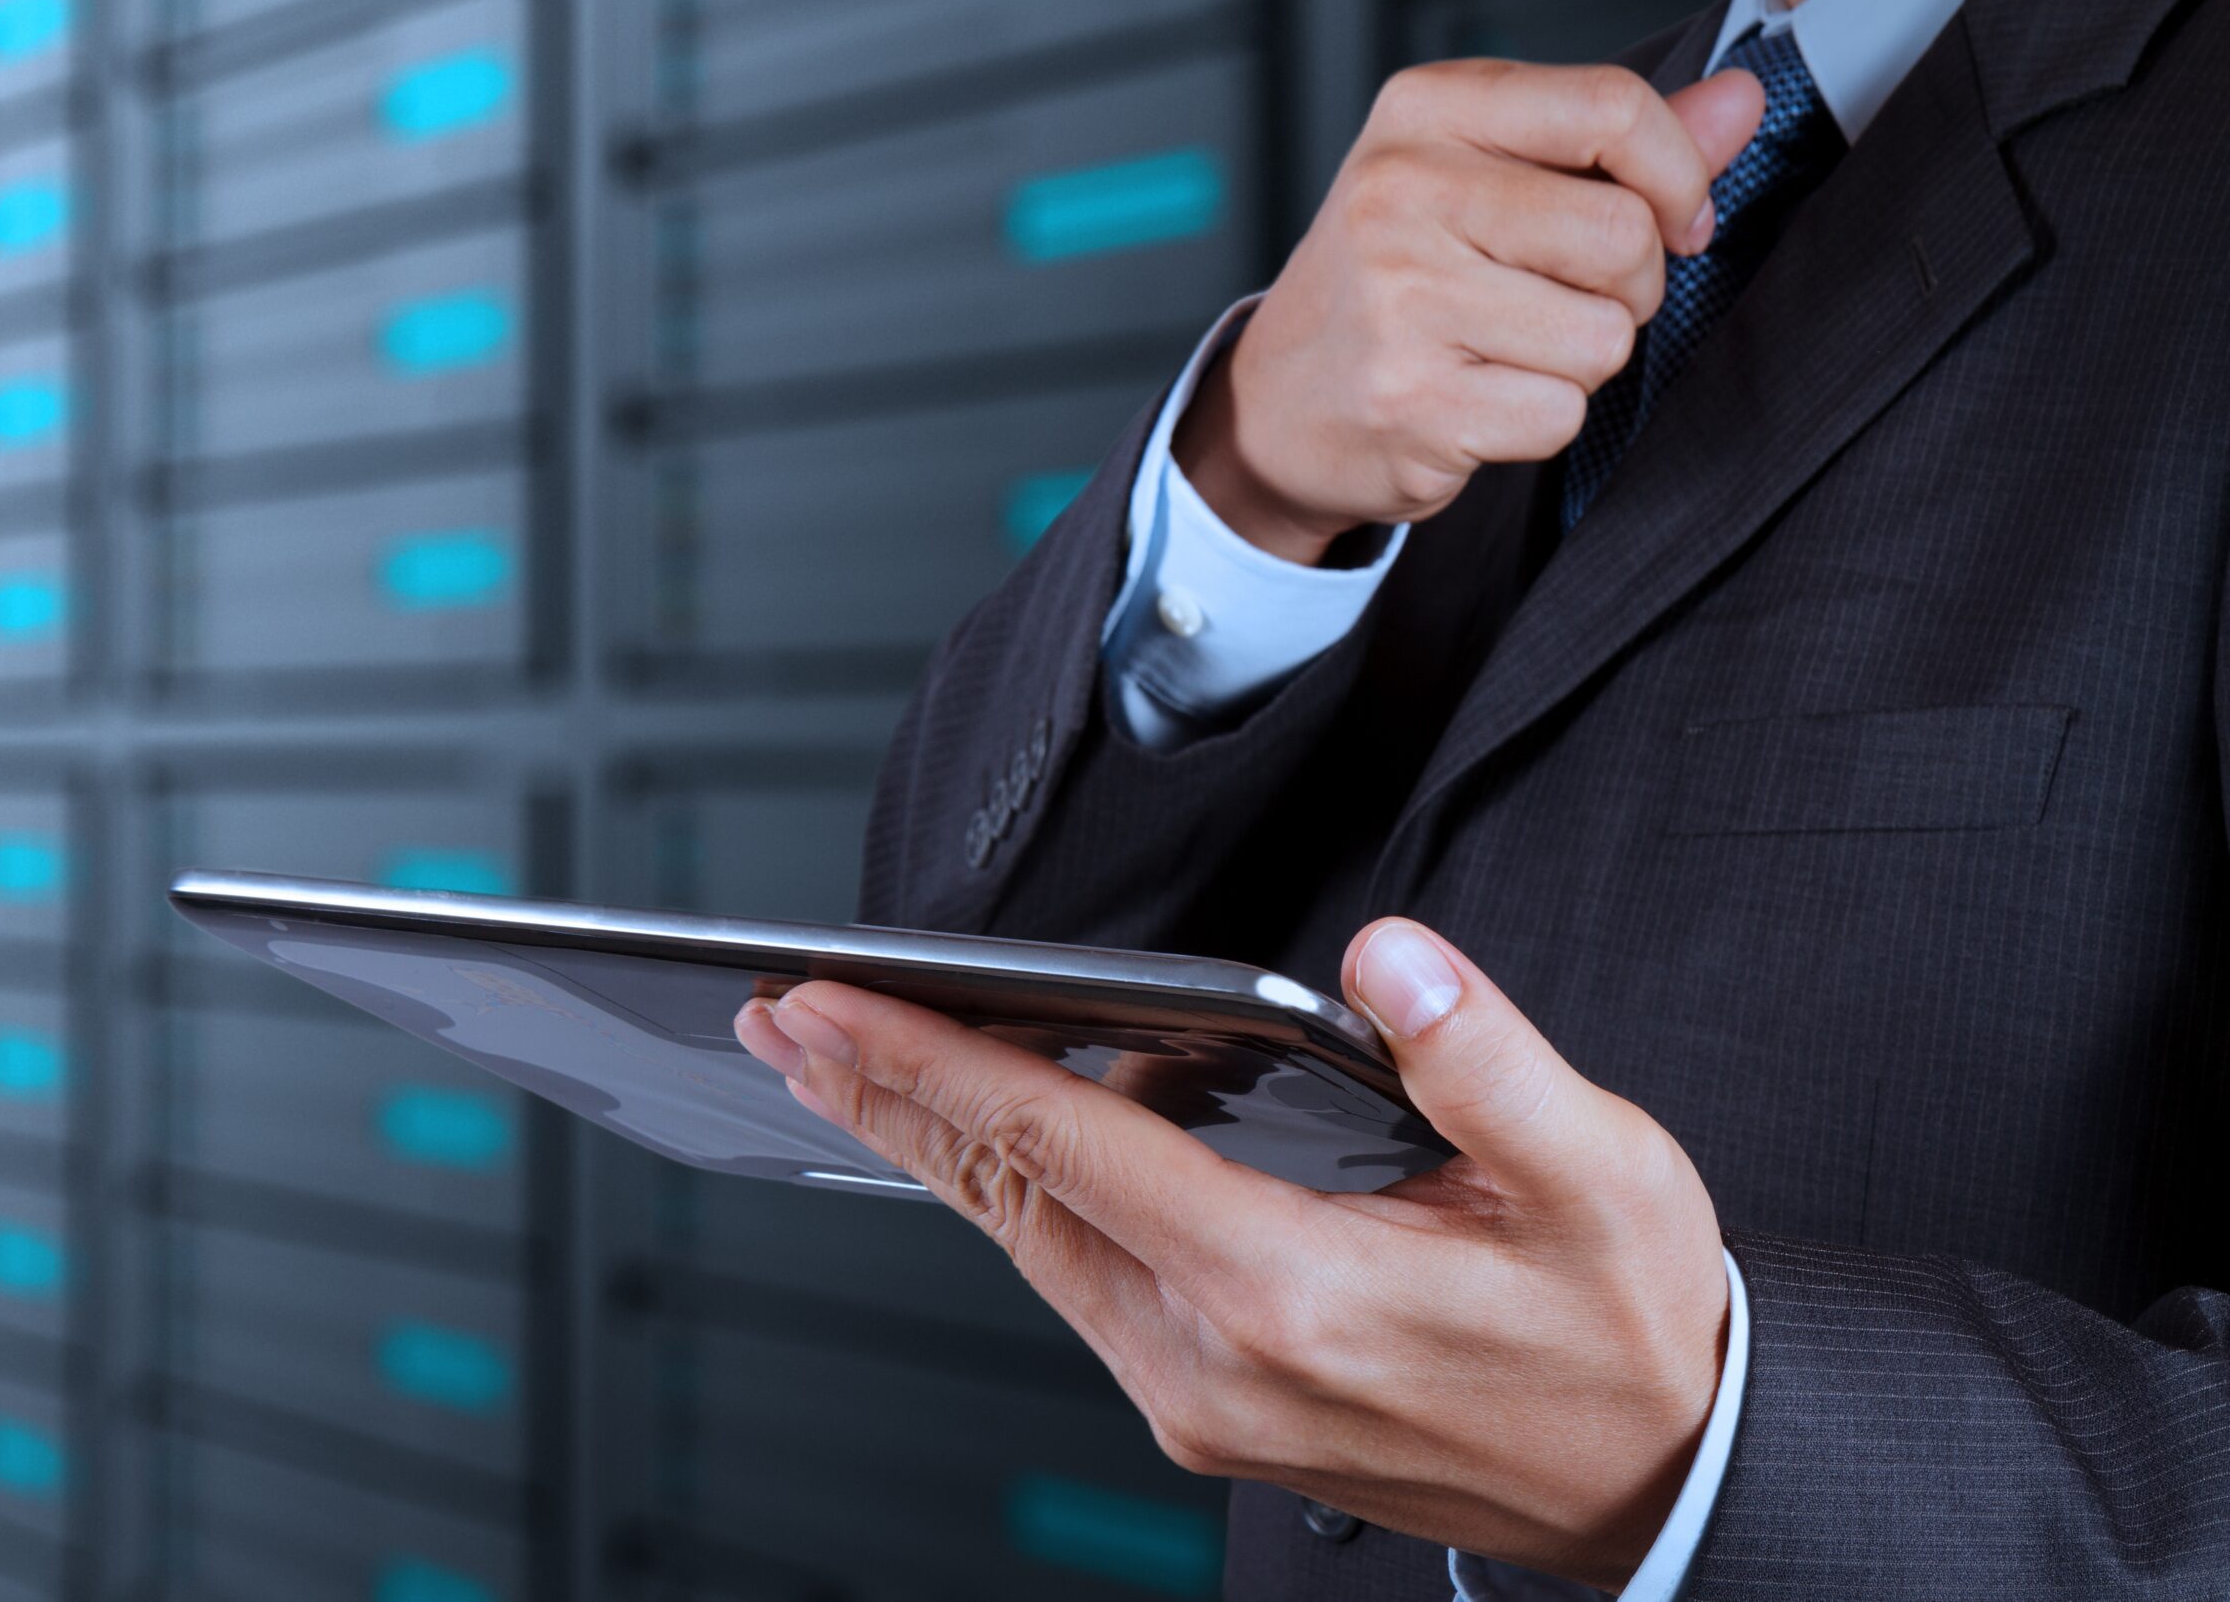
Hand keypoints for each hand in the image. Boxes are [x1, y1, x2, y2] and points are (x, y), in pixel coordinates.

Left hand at [732, 919, 1729, 1591]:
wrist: (1655, 1478)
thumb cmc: (1624, 1328)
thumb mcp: (1605, 1177)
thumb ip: (1486, 1058)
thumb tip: (1388, 959)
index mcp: (1290, 1291)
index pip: (1064, 1148)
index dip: (933, 1064)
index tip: (831, 1005)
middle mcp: (1213, 1359)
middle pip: (1004, 1201)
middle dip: (883, 1099)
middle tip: (784, 1019)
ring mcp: (1197, 1397)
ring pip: (1026, 1243)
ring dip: (934, 1145)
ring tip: (851, 1061)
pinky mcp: (1205, 1406)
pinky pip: (1075, 1278)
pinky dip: (1018, 1194)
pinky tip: (1001, 1132)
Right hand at [1178, 59, 1767, 562]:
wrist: (1277, 404)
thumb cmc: (1397, 280)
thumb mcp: (1489, 178)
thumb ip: (1618, 145)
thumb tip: (1745, 102)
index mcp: (1425, 111)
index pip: (1611, 107)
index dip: (1678, 176)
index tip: (1676, 220)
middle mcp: (1400, 191)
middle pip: (1622, 236)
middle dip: (1626, 288)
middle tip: (1558, 301)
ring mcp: (1400, 299)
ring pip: (1604, 337)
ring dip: (1578, 362)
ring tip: (1501, 352)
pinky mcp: (1413, 401)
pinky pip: (1562, 413)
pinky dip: (1539, 421)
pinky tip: (1476, 401)